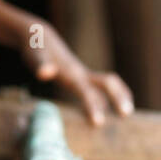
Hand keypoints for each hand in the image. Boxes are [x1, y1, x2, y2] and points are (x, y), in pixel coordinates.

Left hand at [18, 19, 133, 124]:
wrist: (38, 36)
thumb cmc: (35, 48)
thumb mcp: (33, 56)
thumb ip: (39, 65)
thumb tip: (45, 72)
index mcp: (72, 72)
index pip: (86, 91)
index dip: (92, 106)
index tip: (98, 123)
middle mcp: (81, 73)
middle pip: (107, 83)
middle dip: (119, 97)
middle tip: (127, 114)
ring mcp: (81, 74)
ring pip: (105, 85)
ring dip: (118, 96)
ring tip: (126, 113)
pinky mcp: (78, 76)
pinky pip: (96, 89)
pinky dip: (104, 99)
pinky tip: (104, 110)